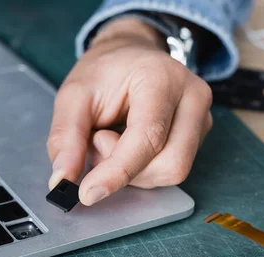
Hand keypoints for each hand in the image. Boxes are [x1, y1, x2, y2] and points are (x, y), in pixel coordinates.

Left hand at [47, 17, 212, 204]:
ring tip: (111, 137)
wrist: (128, 56)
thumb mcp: (73, 96)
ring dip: (131, 169)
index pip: (148, 137)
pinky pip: (168, 170)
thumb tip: (62, 181)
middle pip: (169, 164)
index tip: (87, 193)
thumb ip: (65, 138)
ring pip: (170, 172)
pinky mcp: (197, 137)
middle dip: (126, 169)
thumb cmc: (104, 72)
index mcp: (163, 78)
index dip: (117, 172)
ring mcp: (201, 119)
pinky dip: (140, 168)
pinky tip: (127, 143)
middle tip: (99, 140)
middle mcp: (192, 99)